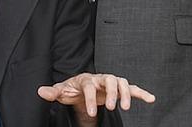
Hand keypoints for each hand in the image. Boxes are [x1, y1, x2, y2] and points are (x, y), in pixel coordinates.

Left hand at [38, 73, 154, 124]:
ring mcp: (111, 83)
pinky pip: (132, 88)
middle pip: (109, 80)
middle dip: (111, 93)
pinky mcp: (119, 89)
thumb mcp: (62, 91)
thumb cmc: (72, 90)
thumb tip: (40, 91)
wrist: (82, 88)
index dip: (90, 98)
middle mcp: (100, 78)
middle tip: (110, 107)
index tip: (92, 112)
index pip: (89, 86)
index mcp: (86, 79)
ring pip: (121, 82)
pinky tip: (151, 99)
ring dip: (125, 93)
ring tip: (126, 108)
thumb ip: (53, 92)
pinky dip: (141, 93)